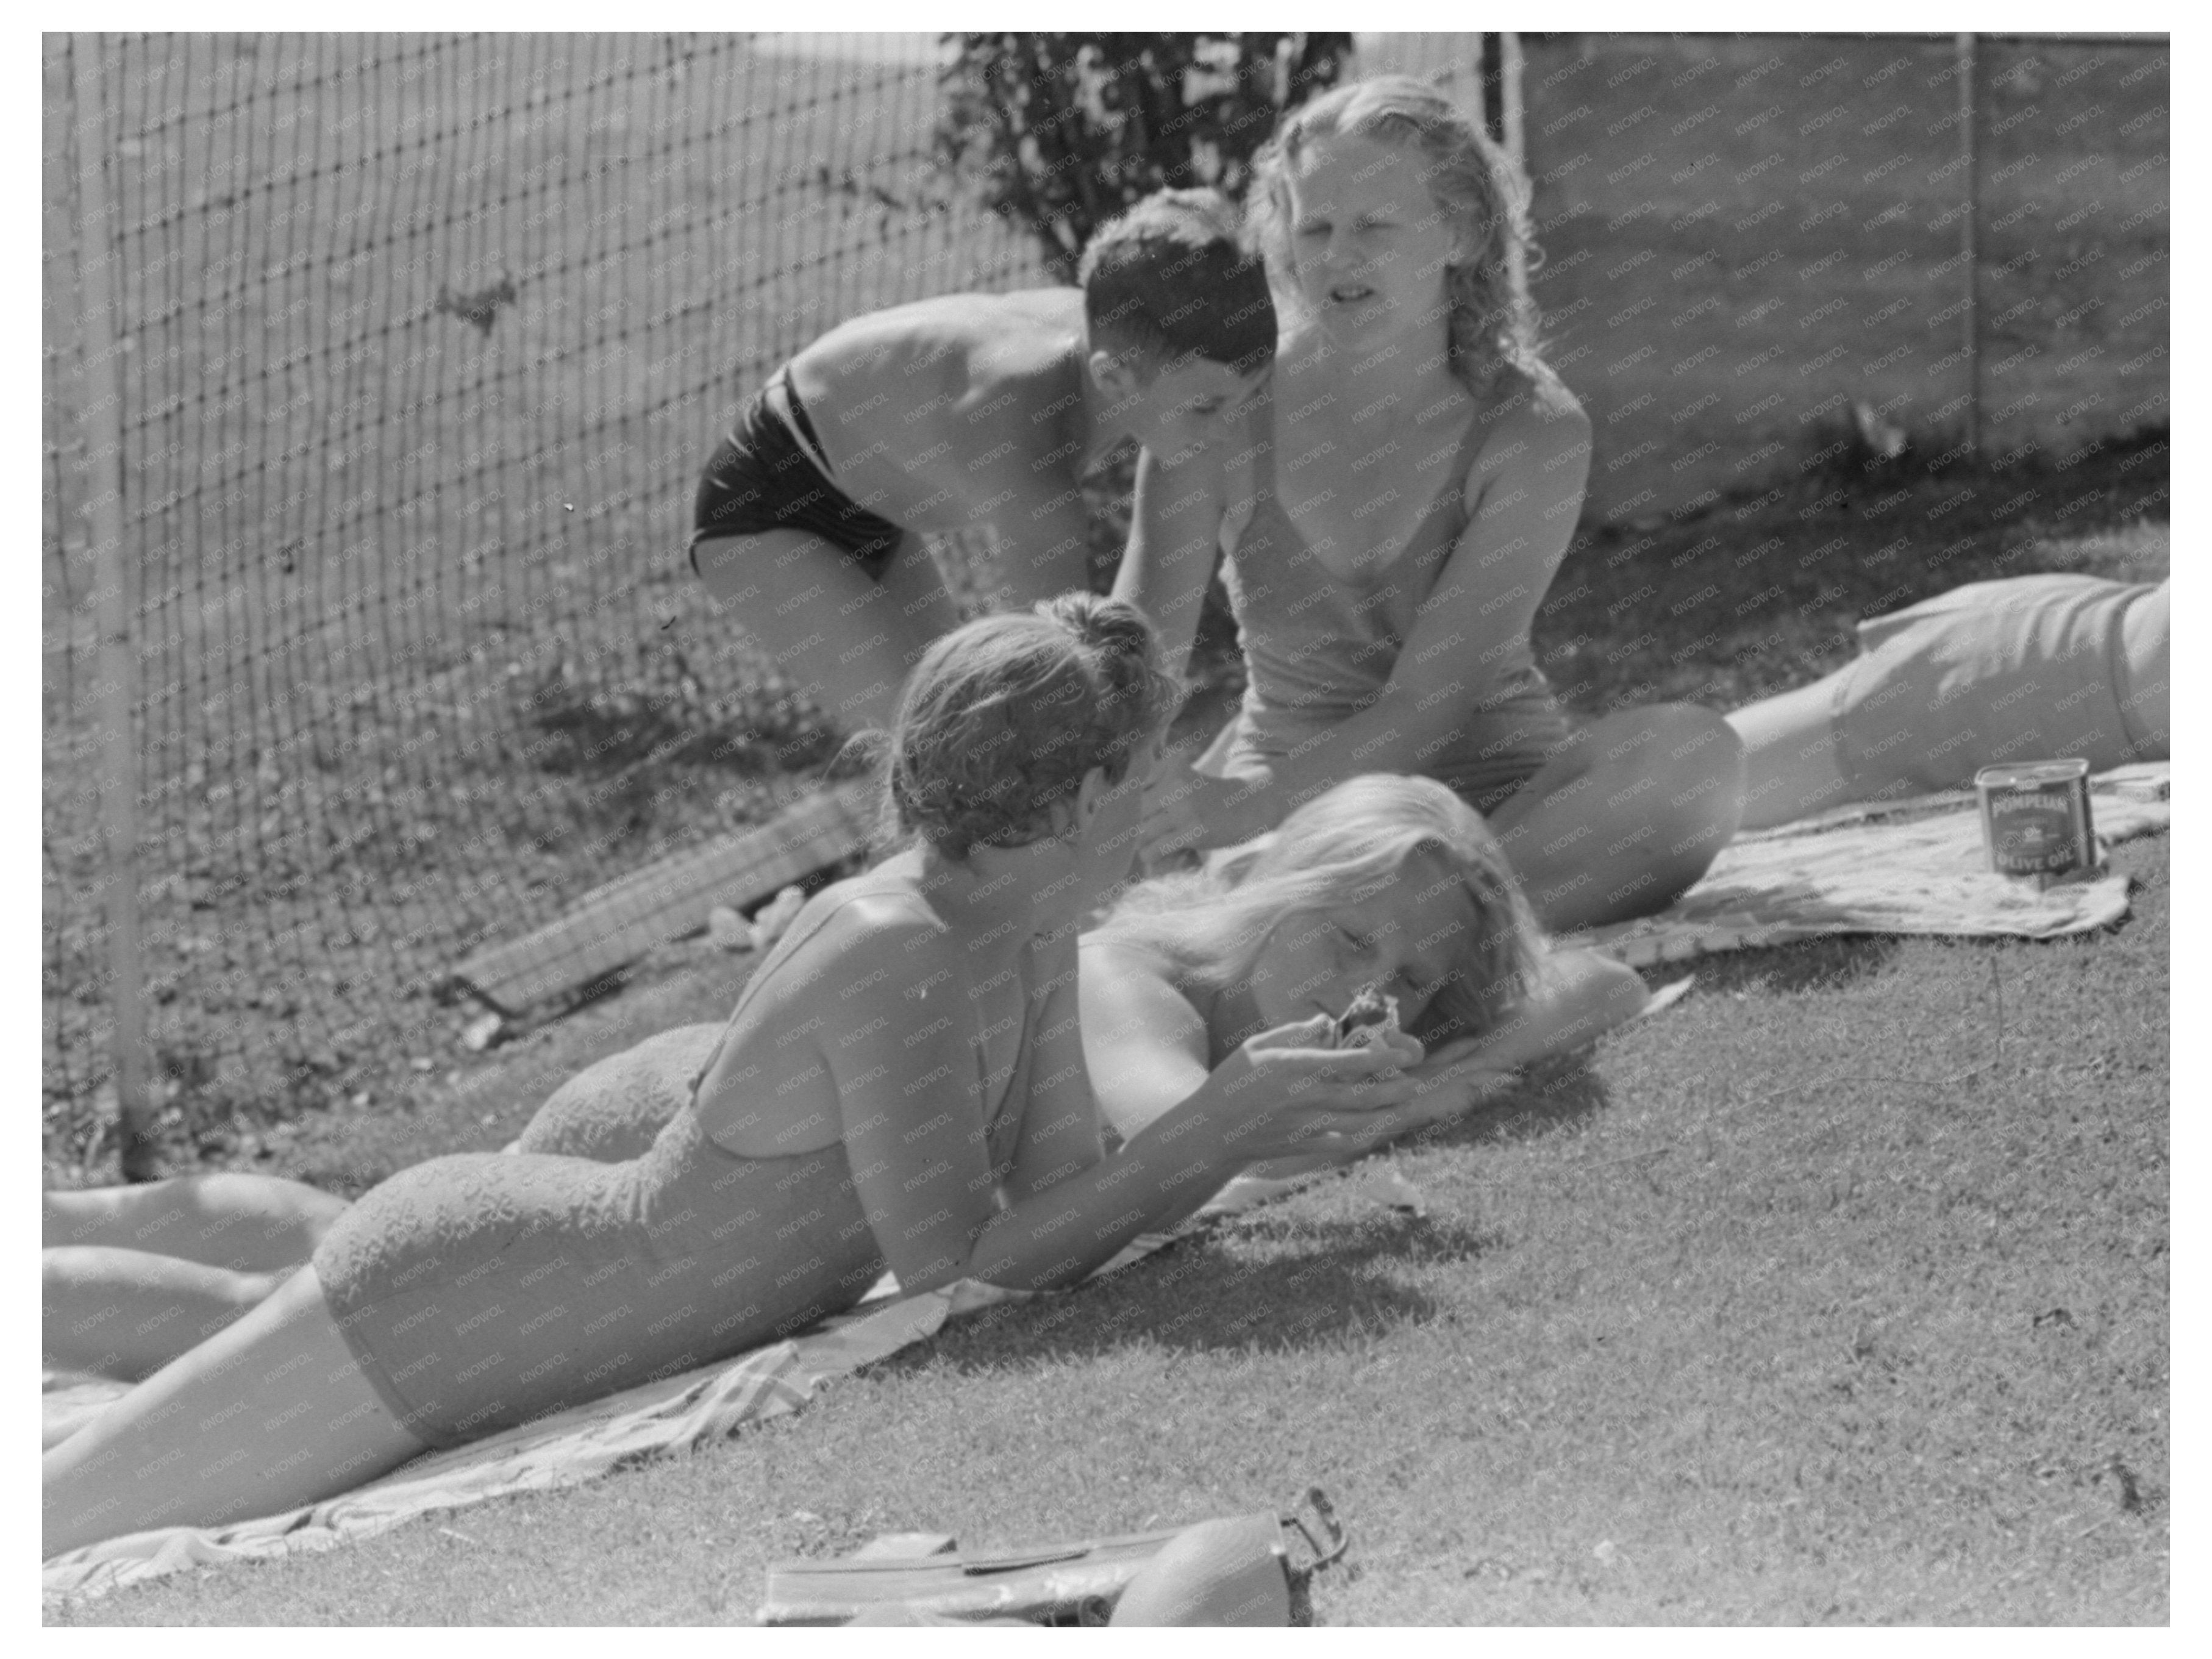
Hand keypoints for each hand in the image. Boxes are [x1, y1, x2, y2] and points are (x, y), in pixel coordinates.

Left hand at [1138, 765, 1268, 861]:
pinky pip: (1158, 848)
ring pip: (1146, 830)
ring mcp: (1185, 810)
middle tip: (1161, 831)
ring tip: (1156, 844)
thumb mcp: (1188, 776)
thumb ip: (1161, 780)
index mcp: (1176, 769)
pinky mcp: (1193, 832)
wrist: (1251, 806)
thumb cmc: (1217, 795)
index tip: (1157, 814)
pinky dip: (1153, 855)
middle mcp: (1178, 787)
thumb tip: (1138, 804)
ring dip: (1149, 840)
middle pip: (1144, 810)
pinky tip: (1155, 856)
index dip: (1148, 806)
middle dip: (1148, 822)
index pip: (1143, 790)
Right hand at [1197, 1016, 1422, 1164]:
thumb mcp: (1257, 1046)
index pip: (1349, 1060)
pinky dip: (1364, 1138)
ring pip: (1359, 1120)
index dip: (1382, 1057)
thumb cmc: (1232, 1081)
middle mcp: (1306, 1096)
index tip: (1404, 1053)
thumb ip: (1294, 1032)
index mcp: (1296, 1066)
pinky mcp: (1303, 1145)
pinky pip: (1342, 1143)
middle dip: (1394, 1089)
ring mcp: (1306, 1124)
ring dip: (1387, 1113)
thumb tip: (1326, 1022)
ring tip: (1405, 1105)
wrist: (1212, 1131)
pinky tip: (1378, 1130)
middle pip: (1363, 1094)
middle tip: (1415, 1083)